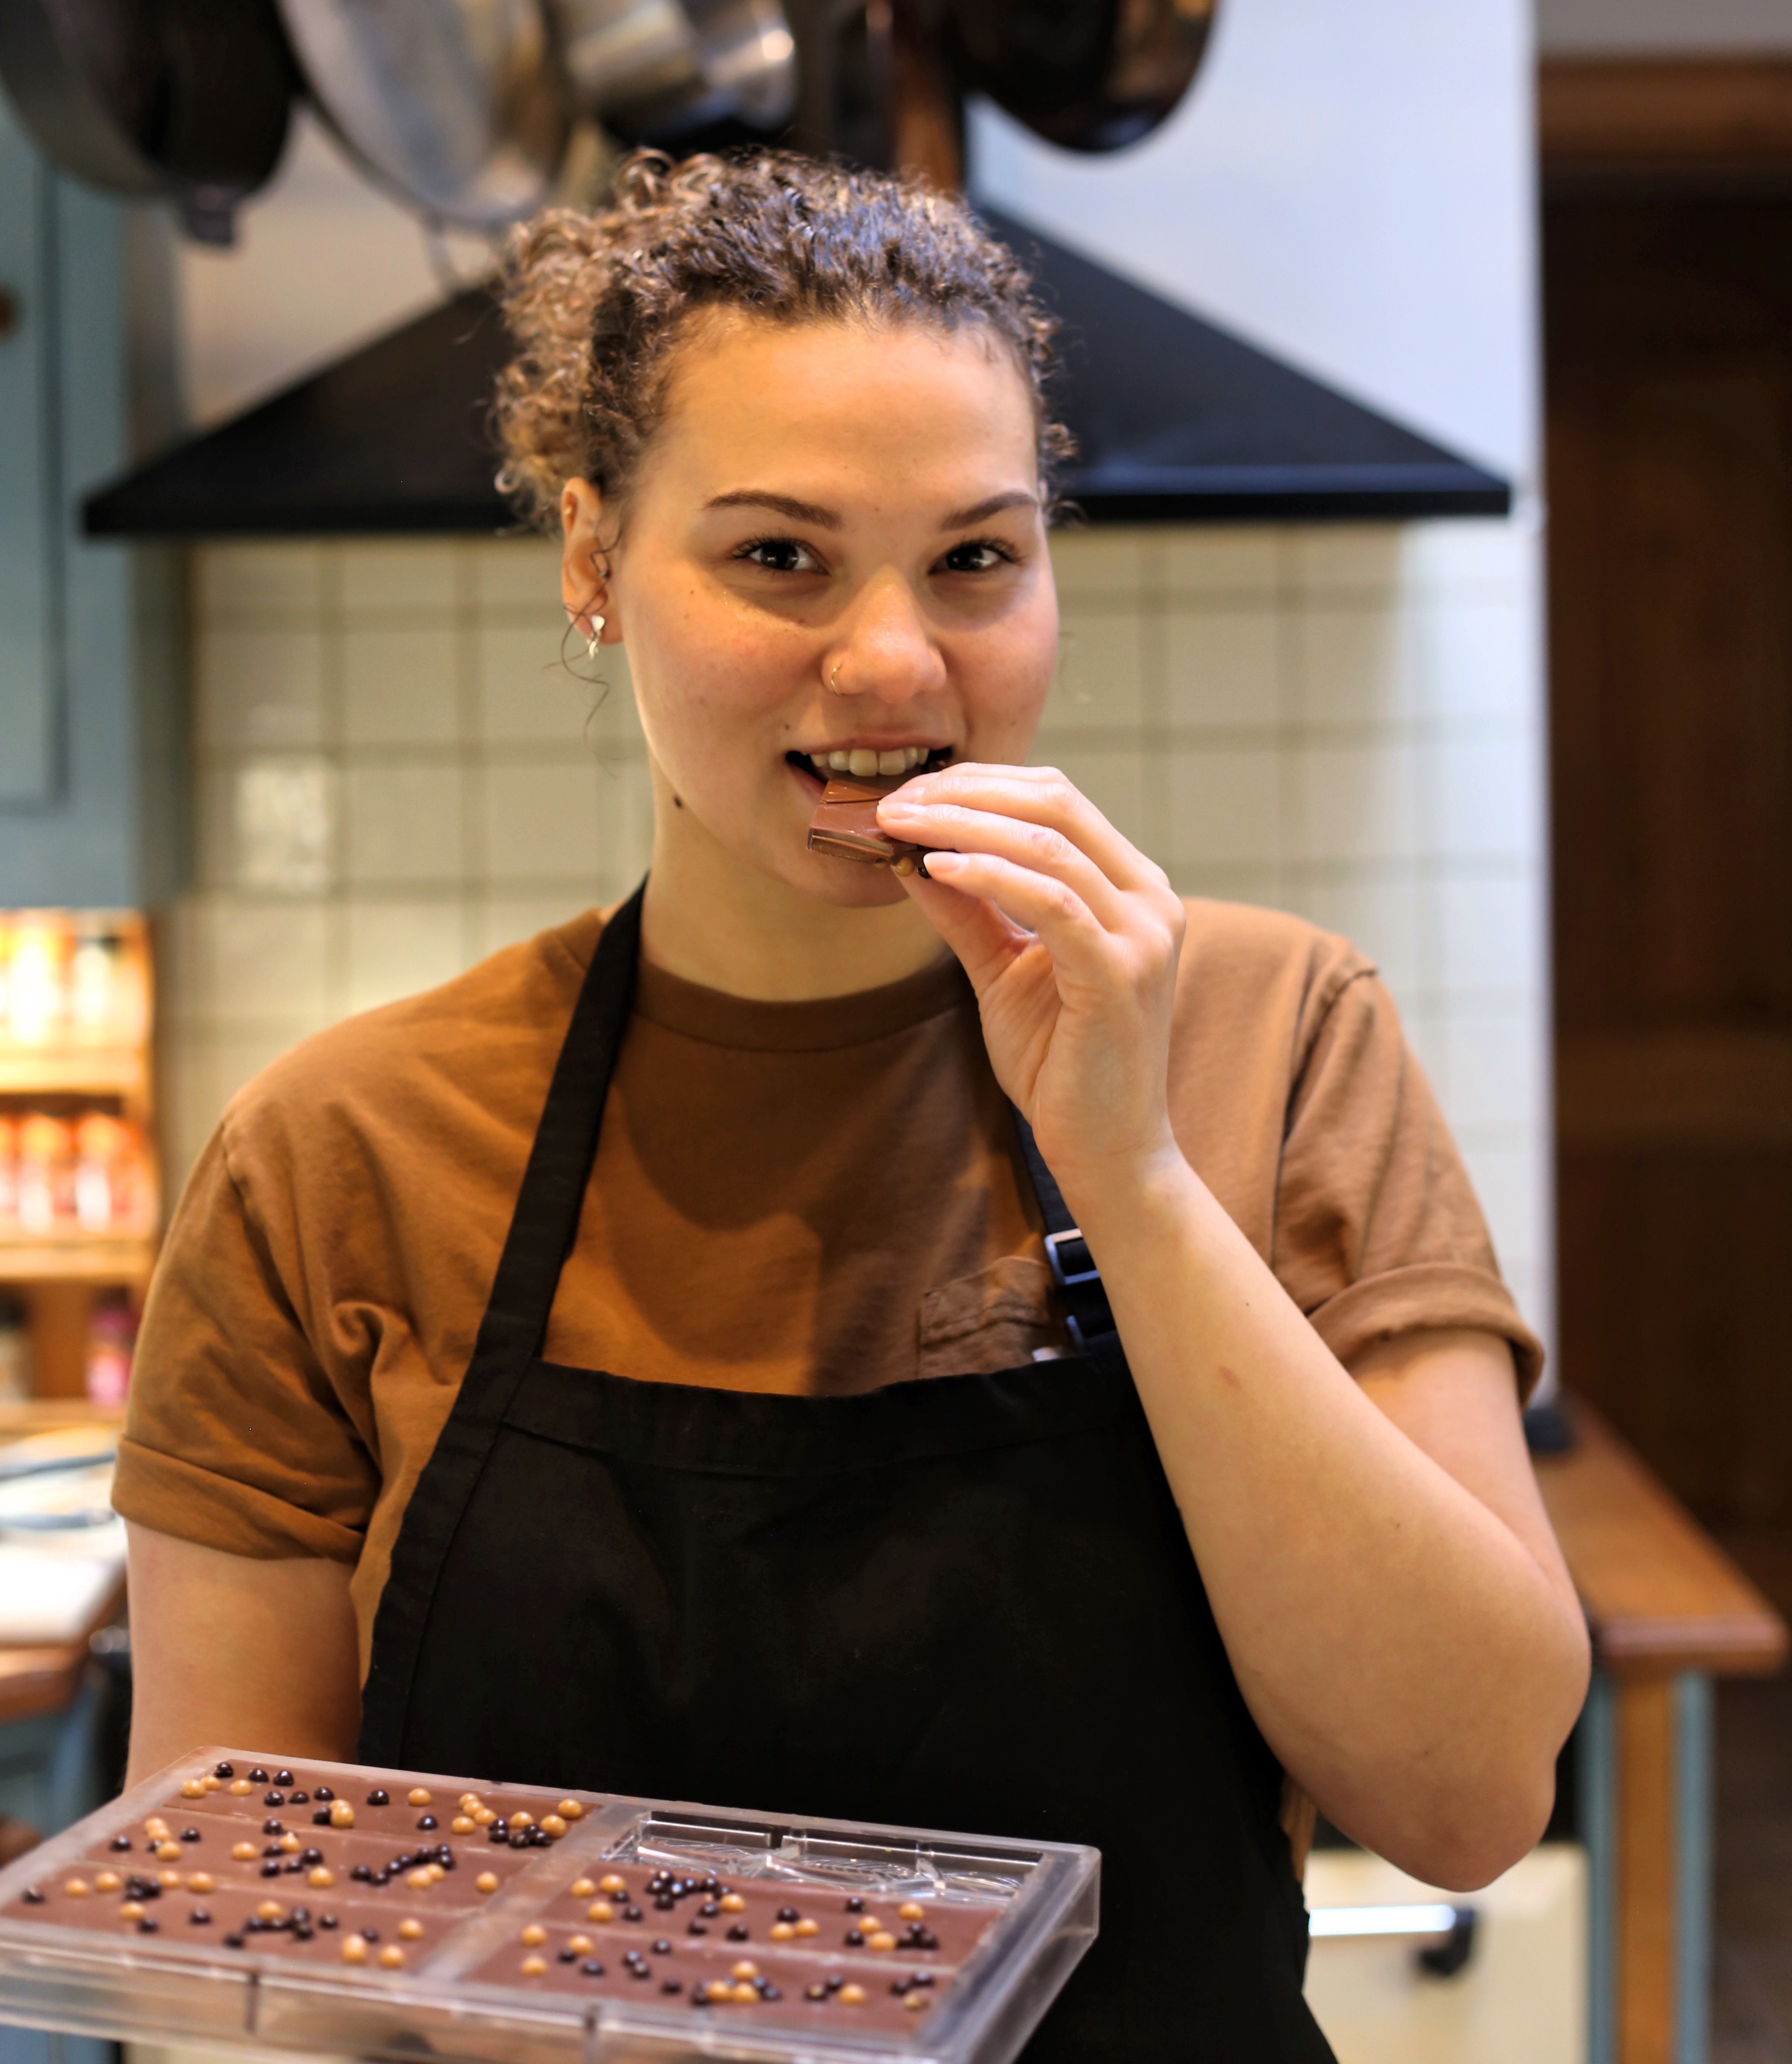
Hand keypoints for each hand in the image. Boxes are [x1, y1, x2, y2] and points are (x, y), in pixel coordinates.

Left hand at [877, 765, 1185, 1208]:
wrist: (1107, 1149)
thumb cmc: (1061, 1063)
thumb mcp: (1002, 970)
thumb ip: (967, 911)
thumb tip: (908, 853)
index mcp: (1131, 888)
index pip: (1057, 800)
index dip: (980, 783)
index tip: (910, 792)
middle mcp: (1150, 899)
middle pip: (1055, 803)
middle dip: (966, 792)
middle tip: (894, 799)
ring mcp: (1143, 934)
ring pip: (1048, 844)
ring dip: (962, 825)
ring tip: (899, 824)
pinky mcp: (1120, 973)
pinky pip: (1050, 901)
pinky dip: (988, 876)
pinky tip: (936, 869)